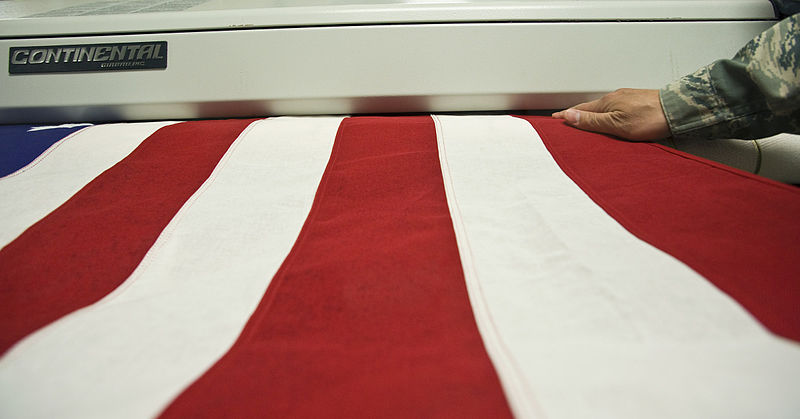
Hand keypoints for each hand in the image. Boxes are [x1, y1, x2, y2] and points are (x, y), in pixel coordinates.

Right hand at [552, 88, 670, 140]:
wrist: (677, 110)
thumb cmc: (650, 118)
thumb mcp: (615, 124)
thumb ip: (591, 121)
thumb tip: (569, 116)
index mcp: (606, 103)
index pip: (580, 110)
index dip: (567, 115)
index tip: (556, 118)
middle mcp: (615, 97)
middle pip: (591, 107)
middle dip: (578, 114)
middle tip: (567, 119)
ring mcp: (627, 98)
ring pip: (605, 107)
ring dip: (594, 113)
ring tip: (586, 120)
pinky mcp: (638, 101)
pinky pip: (616, 107)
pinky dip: (608, 113)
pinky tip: (612, 118)